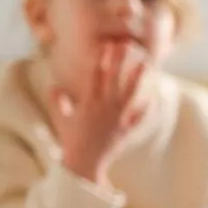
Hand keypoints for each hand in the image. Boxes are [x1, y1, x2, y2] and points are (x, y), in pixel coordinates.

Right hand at [51, 42, 148, 185]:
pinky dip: (146, 108)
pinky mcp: (126, 130)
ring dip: (137, 78)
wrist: (84, 164)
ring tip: (145, 64)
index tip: (104, 45)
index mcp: (88, 103)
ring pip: (129, 95)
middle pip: (113, 80)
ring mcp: (117, 119)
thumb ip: (57, 102)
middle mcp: (104, 109)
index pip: (94, 76)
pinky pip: (139, 117)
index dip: (100, 59)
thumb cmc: (72, 140)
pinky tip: (153, 96)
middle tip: (125, 44)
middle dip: (118, 61)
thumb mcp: (61, 120)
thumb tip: (53, 86)